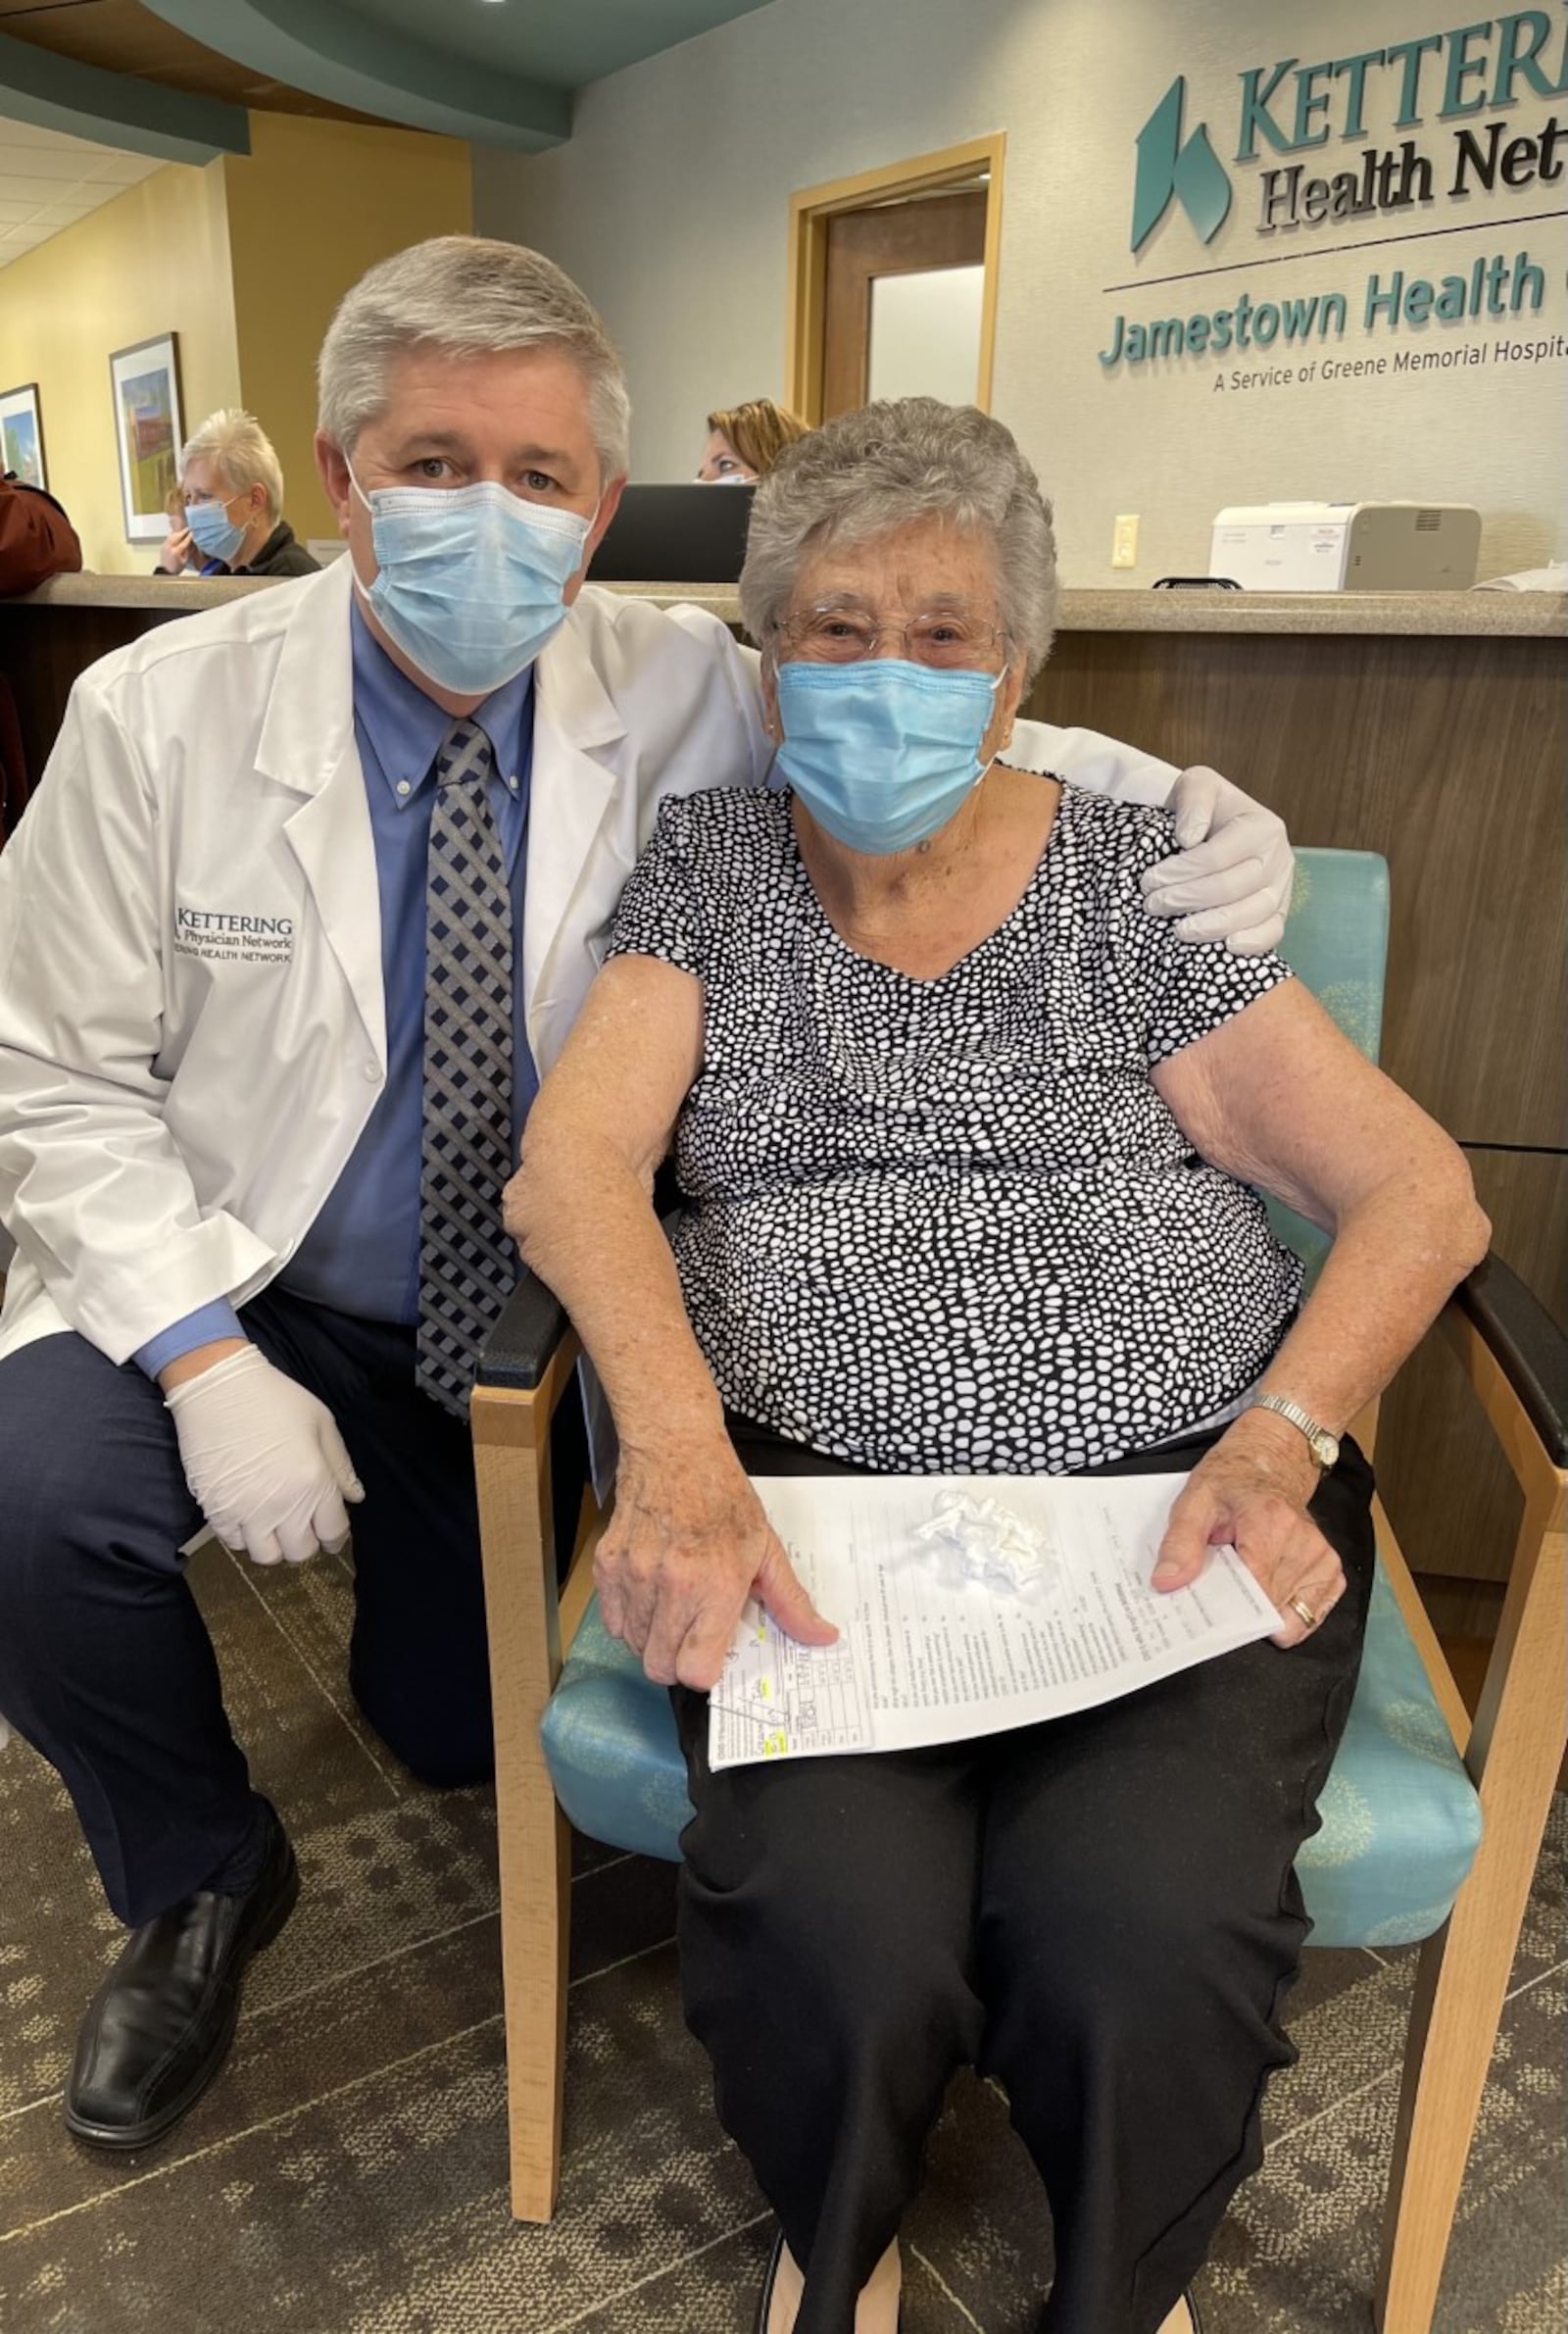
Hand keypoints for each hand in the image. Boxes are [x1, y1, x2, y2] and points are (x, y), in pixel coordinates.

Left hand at [157, 525, 193, 573]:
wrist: (166, 571)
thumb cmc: (176, 568)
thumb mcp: (185, 561)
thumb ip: (188, 551)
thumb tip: (192, 544)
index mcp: (176, 552)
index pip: (184, 541)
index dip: (189, 537)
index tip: (193, 533)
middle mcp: (169, 547)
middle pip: (177, 536)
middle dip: (184, 532)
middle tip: (189, 529)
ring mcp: (165, 546)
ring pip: (172, 535)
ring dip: (178, 532)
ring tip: (183, 530)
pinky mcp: (163, 546)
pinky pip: (168, 538)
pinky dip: (173, 535)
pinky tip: (177, 534)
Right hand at [164, 1345, 364, 1566]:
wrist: (217, 1388)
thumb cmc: (276, 1399)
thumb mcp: (321, 1423)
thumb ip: (341, 1466)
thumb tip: (355, 1498)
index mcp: (313, 1483)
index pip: (333, 1533)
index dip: (336, 1535)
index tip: (330, 1529)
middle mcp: (282, 1505)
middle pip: (301, 1552)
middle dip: (306, 1541)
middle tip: (302, 1524)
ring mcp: (245, 1512)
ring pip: (267, 1556)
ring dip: (274, 1544)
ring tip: (274, 1523)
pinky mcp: (215, 1510)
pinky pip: (233, 1544)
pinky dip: (244, 1537)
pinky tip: (248, 1516)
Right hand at [597, 1438, 836, 1688]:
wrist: (675, 1450)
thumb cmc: (721, 1496)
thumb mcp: (766, 1548)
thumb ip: (790, 1601)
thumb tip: (821, 1637)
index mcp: (716, 1584)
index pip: (695, 1668)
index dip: (705, 1671)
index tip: (712, 1657)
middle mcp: (671, 1585)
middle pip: (659, 1667)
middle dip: (676, 1664)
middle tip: (690, 1640)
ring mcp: (635, 1576)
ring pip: (633, 1646)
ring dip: (652, 1641)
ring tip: (672, 1611)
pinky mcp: (608, 1565)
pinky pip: (611, 1621)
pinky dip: (628, 1620)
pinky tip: (649, 1598)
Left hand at [1140, 765, 1293, 953]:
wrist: (1218, 826)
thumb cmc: (1205, 808)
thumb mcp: (1197, 785)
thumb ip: (1194, 800)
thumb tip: (1188, 839)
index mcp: (1262, 825)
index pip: (1218, 855)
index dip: (1182, 871)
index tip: (1149, 881)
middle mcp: (1279, 856)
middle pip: (1233, 886)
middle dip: (1189, 899)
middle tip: (1153, 905)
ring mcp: (1282, 886)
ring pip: (1253, 913)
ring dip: (1213, 926)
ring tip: (1179, 931)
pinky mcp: (1279, 910)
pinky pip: (1273, 932)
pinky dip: (1253, 943)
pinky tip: (1226, 947)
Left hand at [1150, 1412, 1344, 1647]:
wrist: (1270, 1462)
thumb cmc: (1232, 1481)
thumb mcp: (1194, 1501)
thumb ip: (1179, 1544)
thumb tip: (1167, 1582)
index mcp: (1270, 1521)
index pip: (1254, 1589)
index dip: (1227, 1608)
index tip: (1207, 1609)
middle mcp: (1304, 1542)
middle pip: (1270, 1607)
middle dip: (1241, 1609)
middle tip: (1223, 1587)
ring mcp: (1323, 1558)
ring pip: (1289, 1618)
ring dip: (1263, 1609)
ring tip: (1247, 1580)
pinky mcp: (1331, 1570)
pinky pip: (1309, 1615)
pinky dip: (1286, 1611)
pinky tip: (1269, 1589)